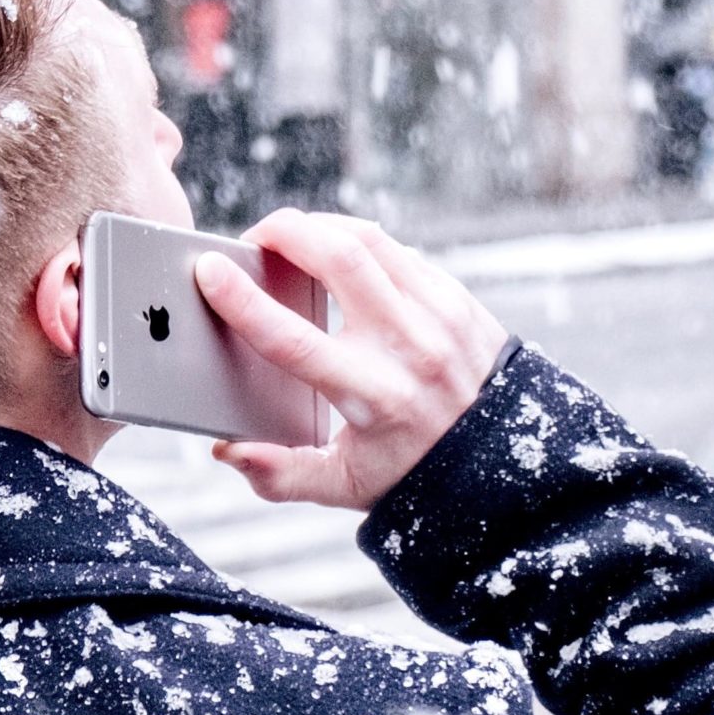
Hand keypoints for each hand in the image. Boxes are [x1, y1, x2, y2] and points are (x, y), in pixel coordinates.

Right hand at [192, 207, 508, 511]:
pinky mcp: (455, 296)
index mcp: (371, 396)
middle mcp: (406, 347)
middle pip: (337, 258)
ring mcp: (436, 314)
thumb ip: (281, 474)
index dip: (243, 302)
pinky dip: (359, 244)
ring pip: (369, 239)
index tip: (210, 272)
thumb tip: (228, 450)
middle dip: (284, 232)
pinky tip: (337, 256)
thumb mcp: (345, 487)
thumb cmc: (413, 472)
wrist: (503, 459)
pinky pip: (398, 251)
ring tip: (289, 237)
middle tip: (253, 239)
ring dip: (319, 227)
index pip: (293, 339)